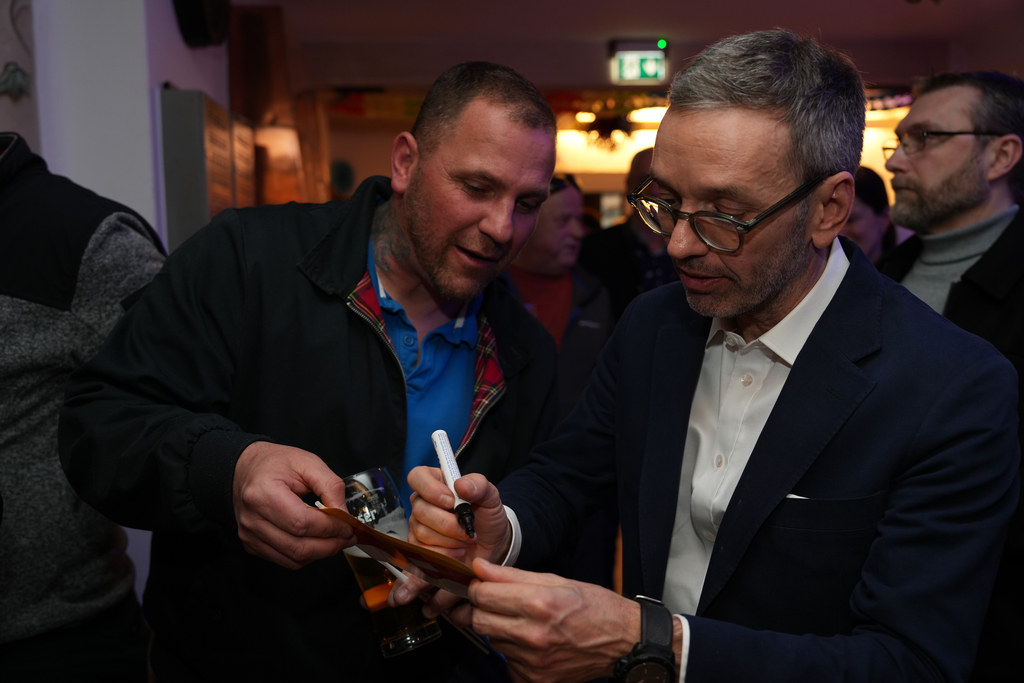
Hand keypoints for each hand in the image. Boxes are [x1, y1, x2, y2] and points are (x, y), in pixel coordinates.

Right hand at [232, 441, 354, 568]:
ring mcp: (250, 535)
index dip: (330, 528)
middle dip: (330, 545)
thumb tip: (344, 515)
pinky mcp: (252, 545)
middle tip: (348, 537)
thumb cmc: (275, 463)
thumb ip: (330, 486)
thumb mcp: (308, 462)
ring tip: (336, 540)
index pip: (302, 523)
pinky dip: (306, 555)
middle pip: (298, 546)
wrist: (246, 469)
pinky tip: (317, 542)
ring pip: (293, 558)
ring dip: (321, 553)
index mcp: (263, 494)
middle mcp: (252, 519)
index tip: (348, 526)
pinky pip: (285, 560)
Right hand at [406, 465, 511, 562]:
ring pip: (423, 532)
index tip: (451, 501)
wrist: (491, 546)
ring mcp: (419, 525)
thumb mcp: (490, 497)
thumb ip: (479, 485)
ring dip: (450, 539)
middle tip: (466, 527)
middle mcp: (423, 502)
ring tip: (465, 538)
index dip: (430, 489)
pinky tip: (458, 550)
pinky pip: (424, 551)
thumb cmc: (487, 517)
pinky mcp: (420, 546)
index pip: (417, 476)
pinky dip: (446, 553)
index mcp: (437, 482)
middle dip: (448, 523)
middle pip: (420, 509)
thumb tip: (460, 484)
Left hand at [466, 558, 641, 682]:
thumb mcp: (556, 581)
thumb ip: (512, 575)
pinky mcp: (535, 679)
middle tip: (498, 602)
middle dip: (483, 609)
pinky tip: (534, 642)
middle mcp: (533, 636)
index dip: (478, 587)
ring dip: (500, 629)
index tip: (482, 585)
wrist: (623, 643)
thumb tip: (479, 567)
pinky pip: (507, 661)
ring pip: (493, 641)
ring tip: (525, 622)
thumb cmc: (594, 607)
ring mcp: (533, 662)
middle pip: (479, 621)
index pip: (483, 596)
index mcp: (539, 604)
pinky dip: (514, 650)